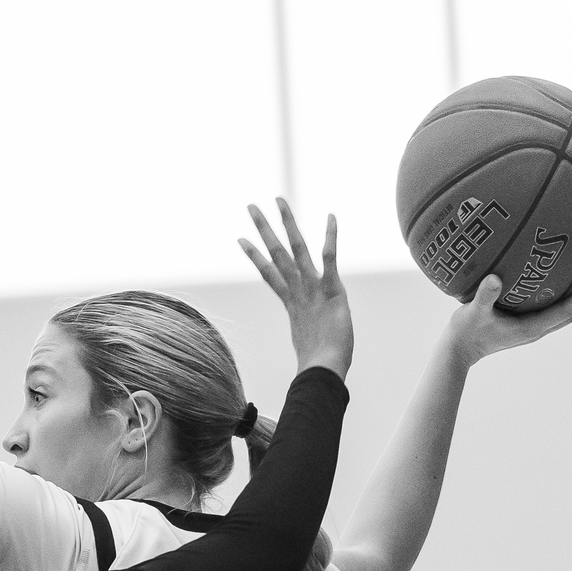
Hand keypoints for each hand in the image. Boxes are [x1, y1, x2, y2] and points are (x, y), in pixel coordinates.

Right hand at [240, 201, 351, 377]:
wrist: (323, 370)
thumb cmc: (320, 363)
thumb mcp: (310, 342)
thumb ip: (307, 336)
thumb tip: (305, 352)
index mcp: (292, 302)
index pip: (269, 273)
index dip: (255, 256)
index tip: (241, 239)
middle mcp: (298, 290)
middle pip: (276, 253)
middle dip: (264, 229)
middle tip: (251, 207)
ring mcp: (312, 288)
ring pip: (295, 249)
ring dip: (287, 222)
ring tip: (278, 200)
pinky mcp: (330, 290)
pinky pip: (329, 258)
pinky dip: (330, 237)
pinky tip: (331, 217)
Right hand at [438, 272, 571, 368]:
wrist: (458, 351)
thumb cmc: (465, 331)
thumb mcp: (472, 312)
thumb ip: (484, 296)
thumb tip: (495, 278)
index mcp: (531, 328)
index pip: (565, 311)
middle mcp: (536, 330)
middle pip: (571, 314)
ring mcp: (531, 329)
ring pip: (563, 314)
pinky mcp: (524, 326)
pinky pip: (550, 311)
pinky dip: (562, 300)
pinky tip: (560, 285)